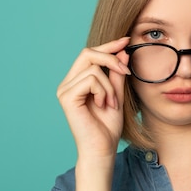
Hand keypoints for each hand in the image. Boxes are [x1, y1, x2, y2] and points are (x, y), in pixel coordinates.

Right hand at [57, 37, 130, 160]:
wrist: (102, 149)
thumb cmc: (107, 127)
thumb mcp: (117, 95)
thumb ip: (116, 74)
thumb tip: (122, 51)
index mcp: (77, 82)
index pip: (90, 54)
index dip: (108, 46)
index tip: (126, 41)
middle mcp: (67, 83)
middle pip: (87, 53)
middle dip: (110, 58)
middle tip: (126, 71)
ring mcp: (65, 90)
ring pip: (93, 68)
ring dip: (110, 85)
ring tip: (111, 103)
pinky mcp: (67, 97)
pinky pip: (91, 80)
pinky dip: (103, 91)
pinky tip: (103, 105)